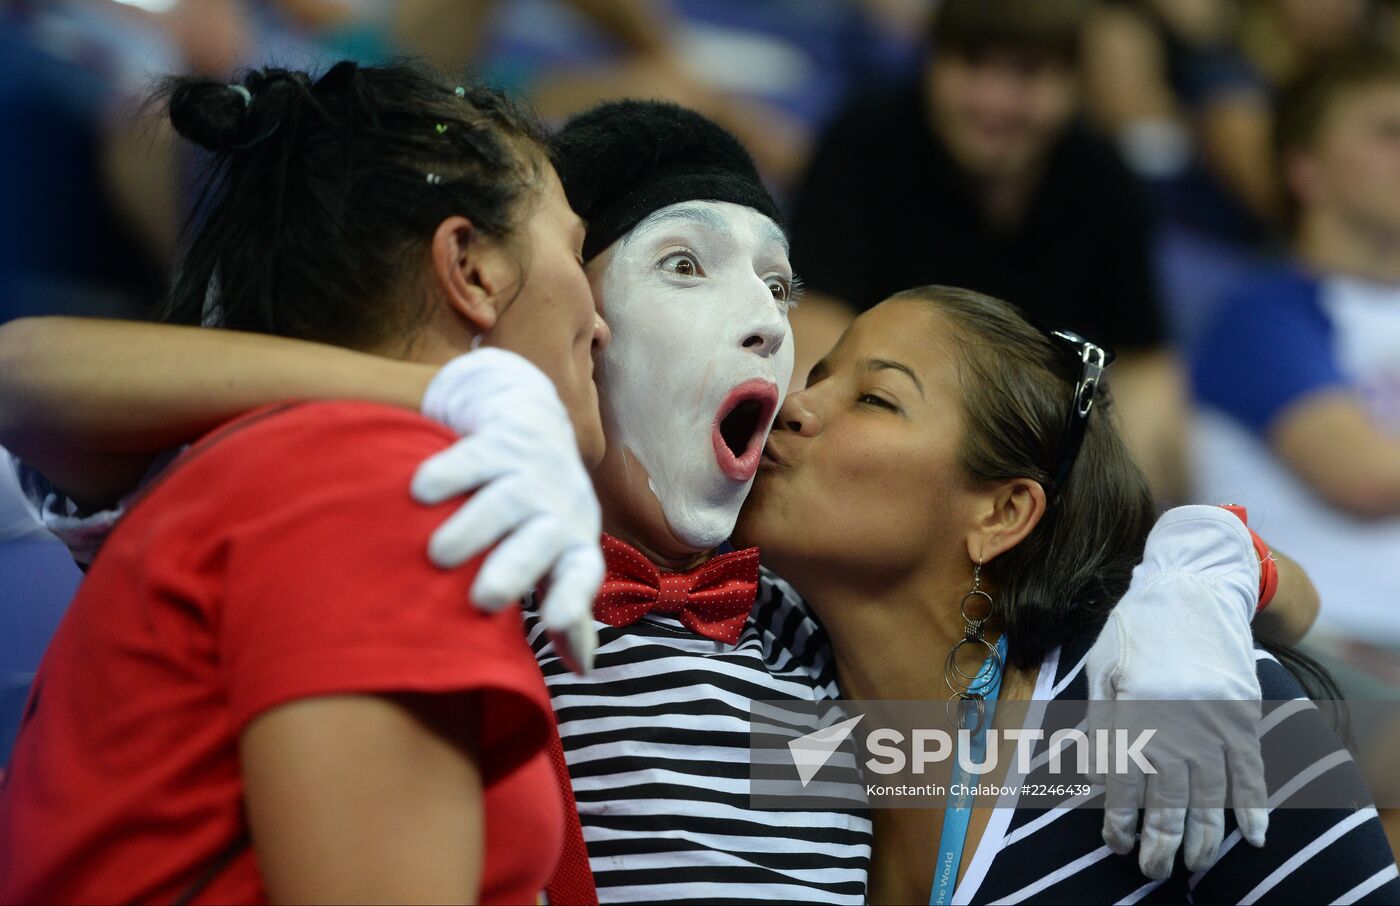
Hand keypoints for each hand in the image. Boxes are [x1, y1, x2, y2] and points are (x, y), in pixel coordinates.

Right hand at [411, 349, 602, 672]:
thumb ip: (564, 604)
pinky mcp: (500, 437)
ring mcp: (530, 470)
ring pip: (507, 499)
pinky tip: (421, 492)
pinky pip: (475, 455)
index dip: (573, 602)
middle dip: (516, 569)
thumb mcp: (557, 554)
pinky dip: (448, 473)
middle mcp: (558, 507)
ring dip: (475, 526)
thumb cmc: (536, 508)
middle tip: (485, 599)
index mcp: (573, 542)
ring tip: (440, 554)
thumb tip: (583, 666)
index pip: (582, 575)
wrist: (528, 412)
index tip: (556, 625)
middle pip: (541, 540)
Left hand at [1085, 506, 1267, 878]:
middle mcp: (1177, 722)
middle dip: (1161, 842)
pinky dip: (1253, 807)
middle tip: (1153, 870)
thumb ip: (1100, 723)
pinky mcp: (1244, 714)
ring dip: (1205, 837)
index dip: (1120, 821)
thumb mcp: (1102, 668)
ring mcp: (1216, 720)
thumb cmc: (1136, 628)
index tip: (1117, 844)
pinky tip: (1251, 836)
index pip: (1126, 784)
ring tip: (1194, 863)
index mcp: (1135, 709)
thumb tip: (1092, 776)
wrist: (1192, 588)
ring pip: (1213, 796)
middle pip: (1171, 800)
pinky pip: (1252, 771)